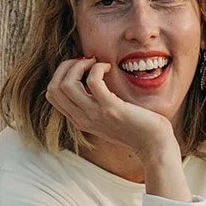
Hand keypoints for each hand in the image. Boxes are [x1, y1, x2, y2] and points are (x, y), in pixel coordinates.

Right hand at [46, 58, 177, 163]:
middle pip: (54, 88)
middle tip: (85, 61)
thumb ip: (94, 105)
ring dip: (79, 65)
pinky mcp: (111, 108)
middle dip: (66, 66)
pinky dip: (98, 67)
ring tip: (95, 63)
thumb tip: (88, 79)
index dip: (61, 75)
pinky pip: (93, 81)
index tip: (80, 68)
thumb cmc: (135, 127)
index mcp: (79, 120)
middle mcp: (83, 118)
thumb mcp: (107, 118)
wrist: (153, 144)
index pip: (52, 95)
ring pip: (67, 84)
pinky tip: (108, 68)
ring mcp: (95, 114)